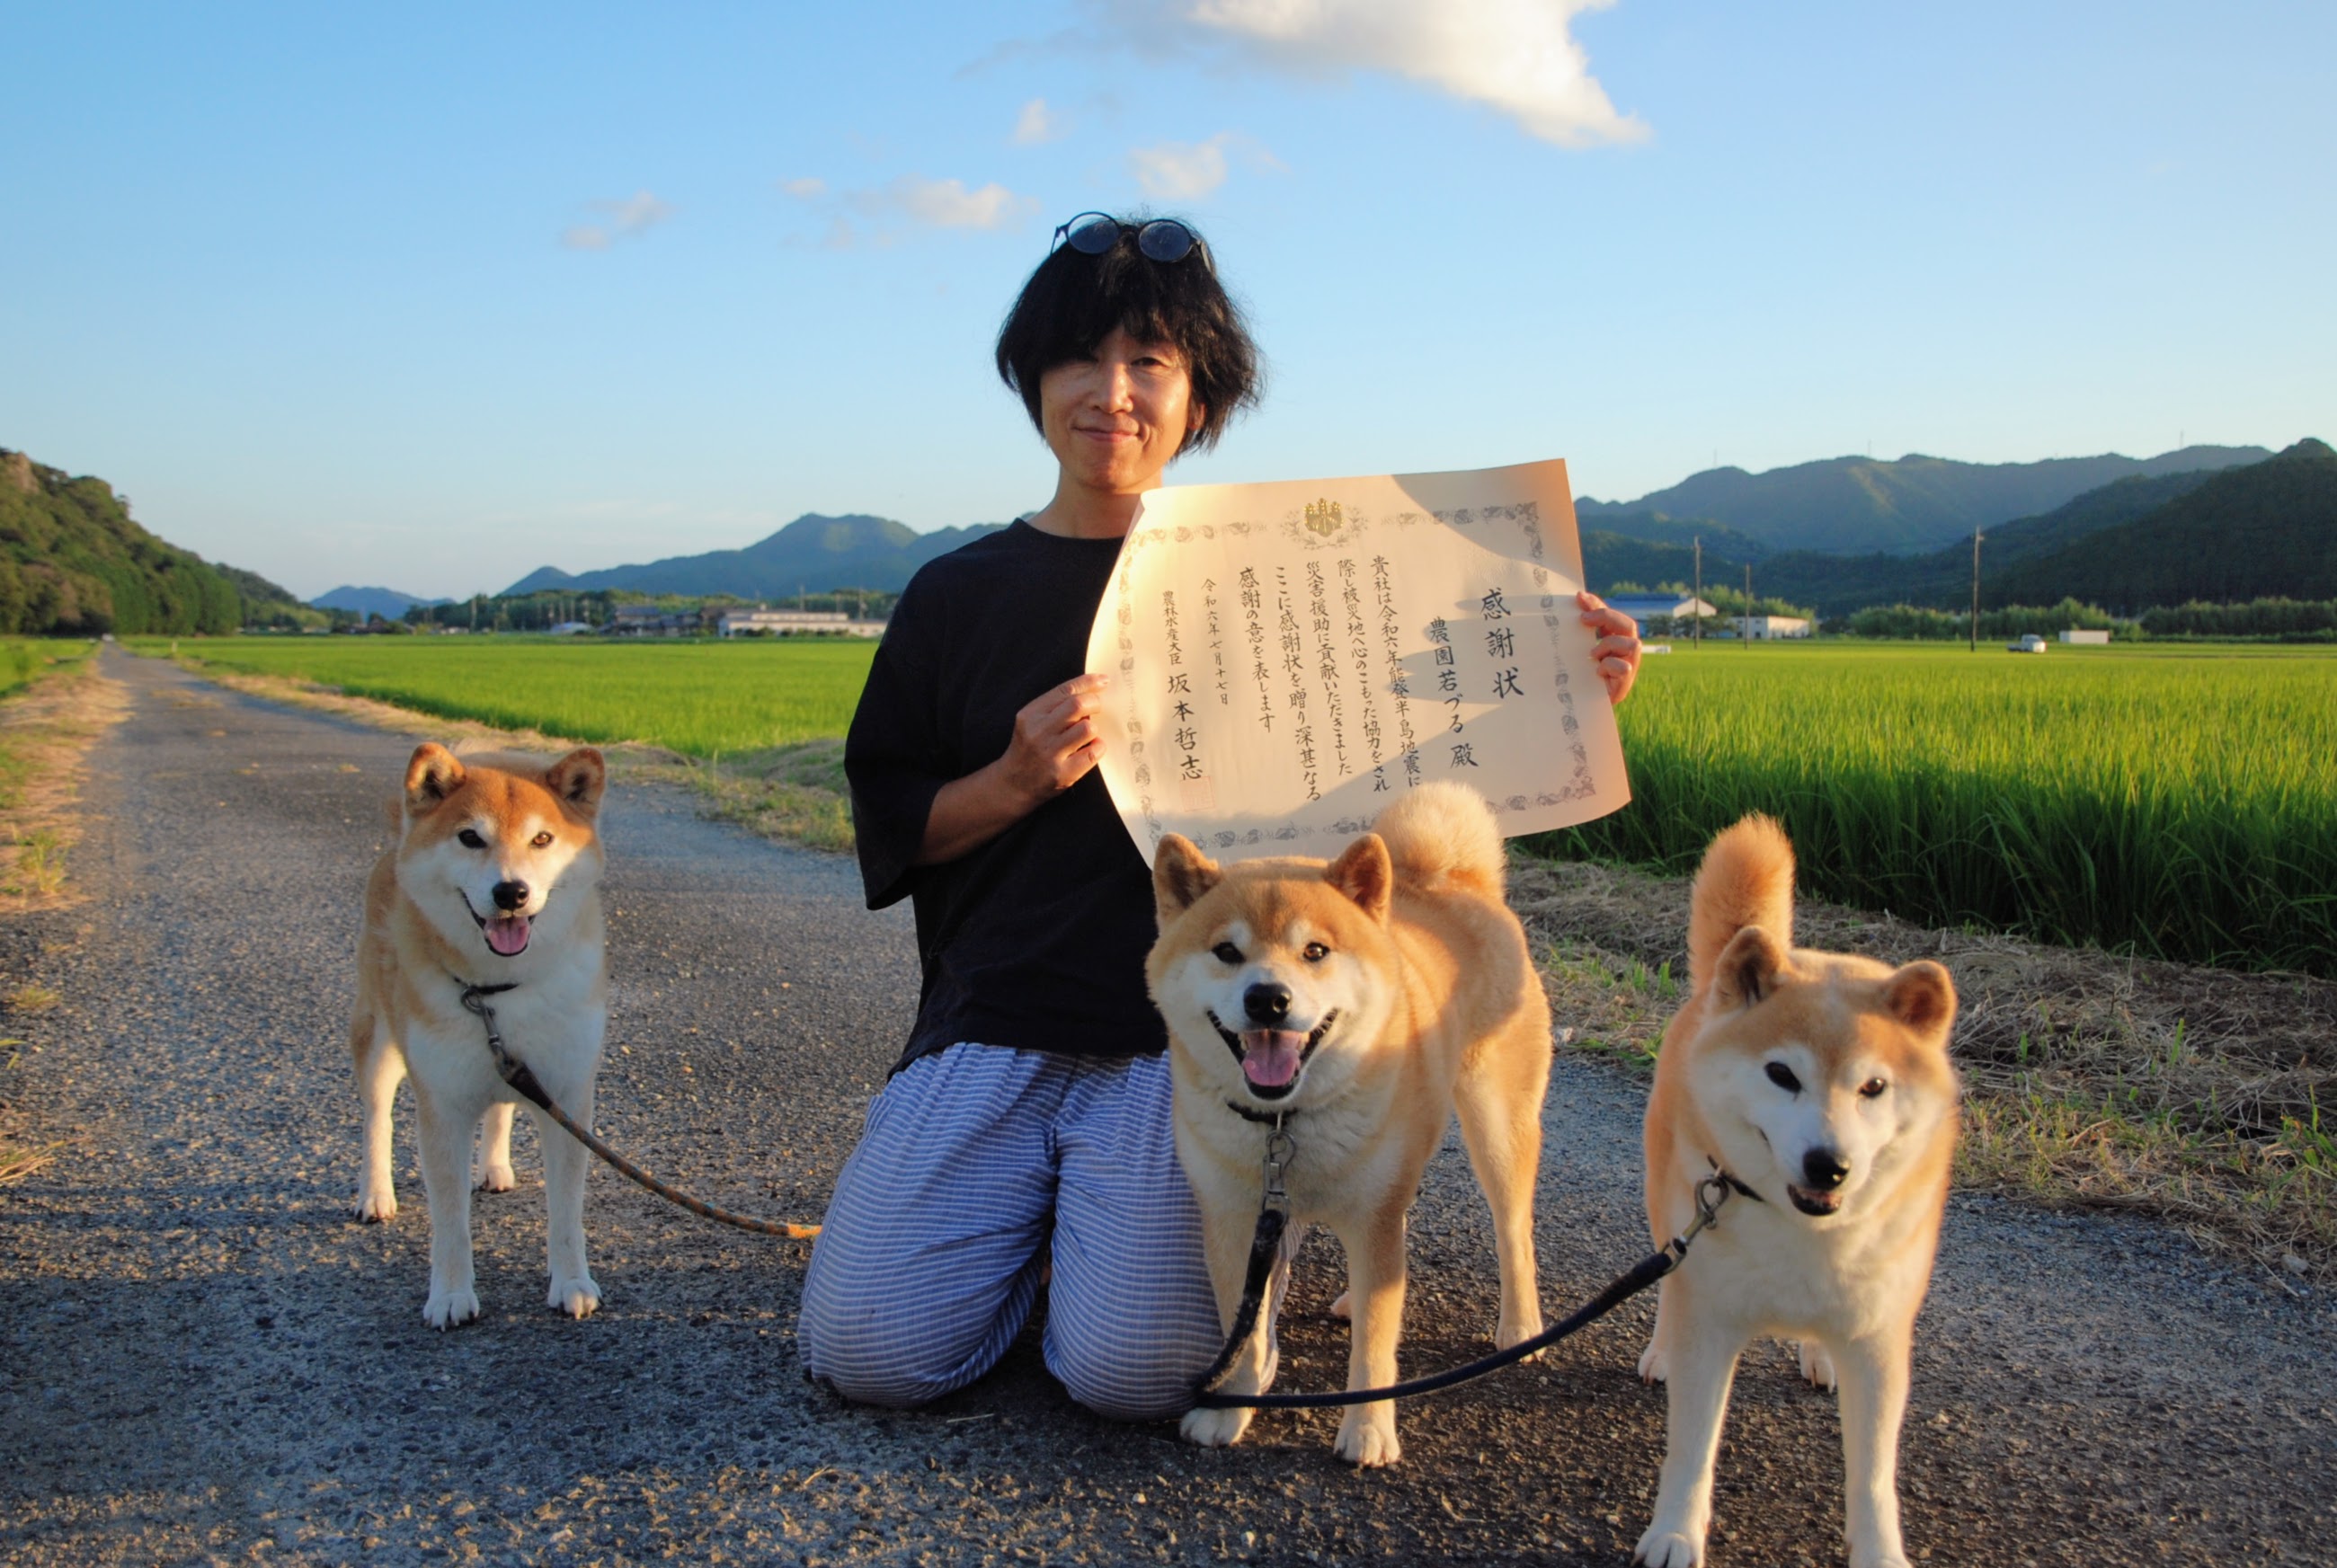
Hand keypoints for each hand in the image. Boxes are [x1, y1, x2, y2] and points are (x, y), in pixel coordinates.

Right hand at [998, 673, 1109, 807]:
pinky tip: (1092, 748)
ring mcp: (1050, 754)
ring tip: (1088, 733)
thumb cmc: (1028, 749)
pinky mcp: (1062, 773)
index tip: (1103, 681)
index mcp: (1031, 714)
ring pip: (1087, 728)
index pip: (1065, 690)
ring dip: (1093, 728)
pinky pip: (1092, 753)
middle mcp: (1038, 732)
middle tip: (1097, 708)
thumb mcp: (1032, 722)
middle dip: (1095, 703)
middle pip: (1078, 705)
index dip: (1088, 682)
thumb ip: (1055, 707)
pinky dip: (1098, 747)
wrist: (1013, 784)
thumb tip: (1090, 691)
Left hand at [1577, 591, 1642, 705]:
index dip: (1598, 605)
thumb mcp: (1578, 649)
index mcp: (1615, 640)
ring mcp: (1629, 667)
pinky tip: (1596, 672)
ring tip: (1592, 655)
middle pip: (1629, 625)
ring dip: (1609, 645)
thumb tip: (1577, 599)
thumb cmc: (1579, 675)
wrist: (1580, 706)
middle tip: (1583, 619)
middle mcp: (1626, 652)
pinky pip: (1623, 668)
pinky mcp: (1624, 684)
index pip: (1612, 616)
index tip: (1579, 598)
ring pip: (1632, 644)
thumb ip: (1580, 629)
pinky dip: (1608, 666)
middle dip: (1607, 617)